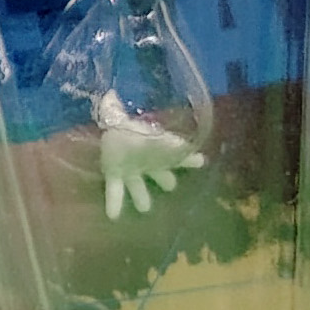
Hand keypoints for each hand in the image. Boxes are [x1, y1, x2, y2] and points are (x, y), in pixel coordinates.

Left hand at [93, 97, 206, 219]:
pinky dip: (115, 203)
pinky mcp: (116, 176)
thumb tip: (109, 93)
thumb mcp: (121, 113)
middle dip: (165, 179)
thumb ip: (115, 108)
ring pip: (139, 186)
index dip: (187, 156)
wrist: (113, 134)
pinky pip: (116, 191)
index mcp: (157, 145)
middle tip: (170, 185)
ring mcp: (133, 172)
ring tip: (144, 208)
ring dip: (141, 196)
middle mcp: (149, 162)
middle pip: (162, 172)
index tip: (200, 160)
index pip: (175, 150)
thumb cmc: (126, 125)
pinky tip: (114, 216)